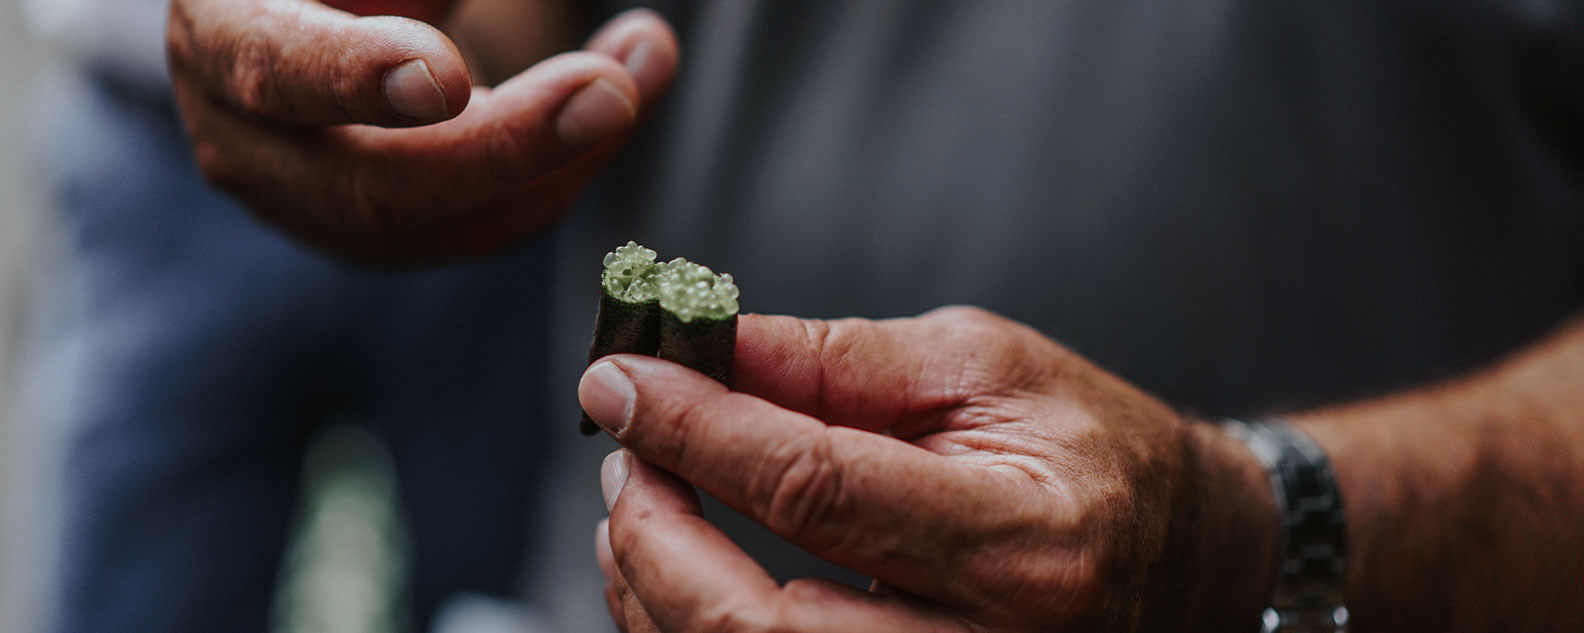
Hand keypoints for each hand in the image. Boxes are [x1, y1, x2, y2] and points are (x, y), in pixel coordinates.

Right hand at [167, 1, 678, 263]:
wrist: (322, 8)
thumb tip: (468, 61)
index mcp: (223, 35)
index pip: (278, 70)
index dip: (360, 78)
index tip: (448, 76)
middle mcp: (249, 141)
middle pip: (376, 187)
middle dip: (508, 146)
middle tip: (609, 91)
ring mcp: (315, 207)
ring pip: (450, 227)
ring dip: (567, 159)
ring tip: (642, 65)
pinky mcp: (384, 237)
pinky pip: (488, 228)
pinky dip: (567, 172)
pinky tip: (621, 103)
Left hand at [580, 307, 1279, 631]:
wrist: (1180, 552)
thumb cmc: (1091, 446)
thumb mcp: (980, 366)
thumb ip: (834, 362)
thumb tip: (700, 348)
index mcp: (1018, 539)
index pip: (815, 489)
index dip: (696, 431)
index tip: (618, 379)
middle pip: (758, 627)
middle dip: (656, 539)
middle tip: (620, 455)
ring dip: (656, 589)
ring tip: (635, 498)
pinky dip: (690, 630)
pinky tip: (672, 566)